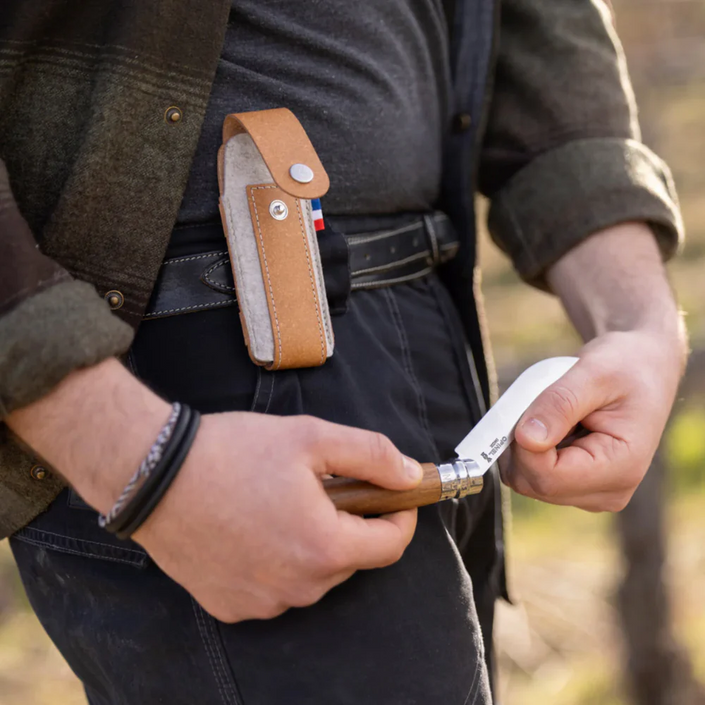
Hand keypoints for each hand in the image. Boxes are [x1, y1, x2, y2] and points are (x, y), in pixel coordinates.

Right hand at [134, 412, 420, 621]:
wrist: (153, 475)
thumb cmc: (232, 453)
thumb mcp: (311, 437)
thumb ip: (372, 455)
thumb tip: (411, 475)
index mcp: (324, 548)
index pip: (391, 545)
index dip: (400, 515)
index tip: (393, 494)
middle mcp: (297, 588)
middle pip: (351, 559)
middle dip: (350, 524)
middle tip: (324, 487)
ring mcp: (262, 603)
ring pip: (313, 575)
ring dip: (313, 543)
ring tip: (283, 503)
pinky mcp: (231, 605)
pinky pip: (274, 588)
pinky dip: (277, 561)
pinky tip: (253, 527)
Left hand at [503, 329, 681, 510]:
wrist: (642, 367)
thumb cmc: (624, 367)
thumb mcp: (593, 374)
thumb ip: (559, 405)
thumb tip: (526, 438)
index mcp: (622, 468)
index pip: (548, 478)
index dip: (523, 446)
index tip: (526, 407)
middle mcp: (608, 492)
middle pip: (532, 483)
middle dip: (520, 442)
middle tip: (539, 403)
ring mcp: (591, 493)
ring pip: (526, 480)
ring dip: (522, 443)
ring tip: (550, 413)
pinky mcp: (575, 485)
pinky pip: (529, 474)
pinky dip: (526, 447)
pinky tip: (549, 424)